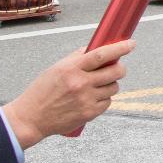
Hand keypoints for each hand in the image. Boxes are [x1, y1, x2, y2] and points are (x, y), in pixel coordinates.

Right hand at [2, 39, 135, 146]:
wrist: (31, 118)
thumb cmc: (43, 91)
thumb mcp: (56, 68)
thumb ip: (78, 58)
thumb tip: (98, 47)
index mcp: (71, 69)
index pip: (102, 55)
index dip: (120, 48)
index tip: (131, 44)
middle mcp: (80, 83)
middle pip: (115, 71)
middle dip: (120, 68)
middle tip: (116, 68)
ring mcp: (86, 99)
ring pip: (114, 87)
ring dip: (110, 84)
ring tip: (96, 86)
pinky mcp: (89, 113)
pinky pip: (108, 102)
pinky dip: (103, 99)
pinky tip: (91, 98)